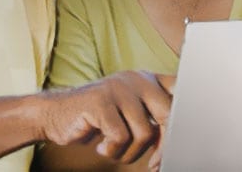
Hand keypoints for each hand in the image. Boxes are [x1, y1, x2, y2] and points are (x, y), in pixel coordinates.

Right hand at [39, 71, 174, 164]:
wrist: (54, 114)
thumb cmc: (98, 119)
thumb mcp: (131, 113)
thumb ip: (156, 118)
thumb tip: (182, 144)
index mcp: (147, 79)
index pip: (182, 90)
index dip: (187, 116)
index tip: (184, 142)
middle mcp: (136, 78)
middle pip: (170, 114)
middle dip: (164, 146)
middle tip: (155, 163)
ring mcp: (118, 88)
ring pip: (145, 132)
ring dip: (131, 153)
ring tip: (114, 149)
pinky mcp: (100, 101)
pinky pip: (121, 137)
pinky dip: (112, 151)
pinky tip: (101, 146)